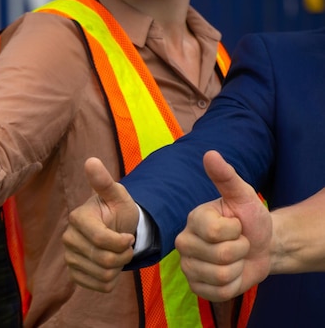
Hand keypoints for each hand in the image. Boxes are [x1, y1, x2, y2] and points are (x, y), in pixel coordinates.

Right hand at [63, 157, 137, 291]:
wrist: (115, 228)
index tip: (130, 236)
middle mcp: (69, 238)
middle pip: (104, 260)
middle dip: (123, 256)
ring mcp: (70, 257)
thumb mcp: (117, 195)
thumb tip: (91, 161)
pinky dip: (111, 280)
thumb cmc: (118, 210)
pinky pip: (98, 287)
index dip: (122, 243)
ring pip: (103, 275)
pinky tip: (111, 266)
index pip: (101, 240)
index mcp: (78, 218)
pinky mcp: (74, 274)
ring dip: (119, 268)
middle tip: (126, 246)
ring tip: (119, 254)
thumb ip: (104, 182)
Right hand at [175, 150, 270, 301]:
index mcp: (193, 219)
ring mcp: (188, 266)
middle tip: (238, 243)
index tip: (237, 225)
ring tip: (236, 258)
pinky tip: (231, 273)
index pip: (216, 233)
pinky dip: (234, 285)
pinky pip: (219, 292)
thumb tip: (210, 153)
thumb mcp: (243, 195)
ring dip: (239, 268)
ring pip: (221, 276)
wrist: (262, 245)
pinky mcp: (196, 287)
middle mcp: (184, 242)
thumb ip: (225, 176)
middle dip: (241, 250)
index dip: (236, 231)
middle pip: (221, 256)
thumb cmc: (251, 218)